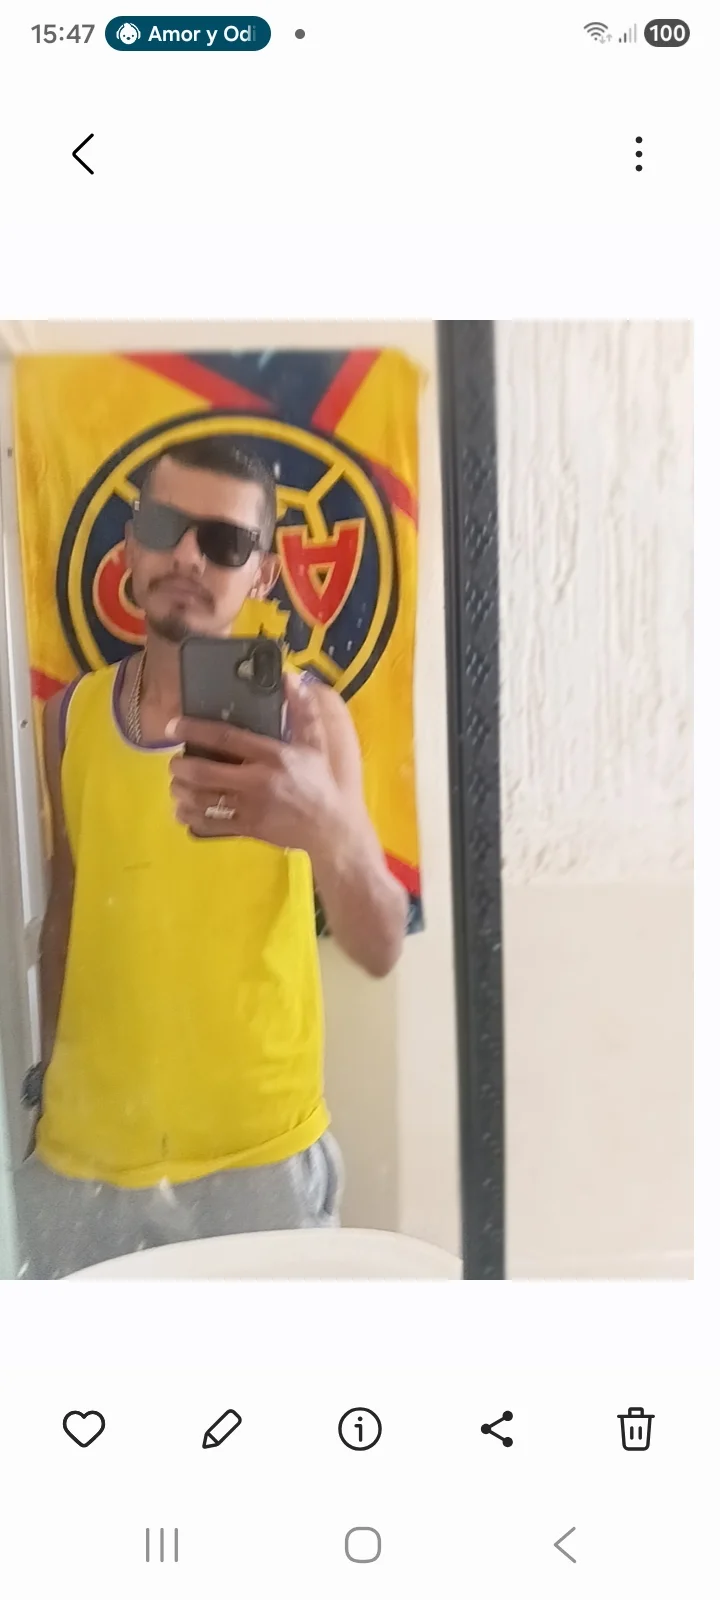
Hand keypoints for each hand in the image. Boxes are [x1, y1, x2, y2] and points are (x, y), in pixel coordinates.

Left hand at [167, 674, 341, 851]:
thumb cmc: (319, 782)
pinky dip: (188, 816)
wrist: (329, 828)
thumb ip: (303, 709)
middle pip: (204, 773)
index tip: (174, 725)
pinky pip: (208, 825)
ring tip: (177, 784)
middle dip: (181, 766)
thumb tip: (290, 677)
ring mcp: (250, 808)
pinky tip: (184, 809)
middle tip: (176, 762)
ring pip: (200, 800)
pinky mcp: (246, 829)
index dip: (195, 729)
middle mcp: (256, 781)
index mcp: (272, 756)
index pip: (226, 738)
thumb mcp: (315, 744)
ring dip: (180, 791)